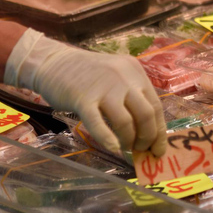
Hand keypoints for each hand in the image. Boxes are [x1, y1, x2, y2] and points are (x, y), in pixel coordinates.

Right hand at [4, 29, 166, 155]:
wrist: (53, 62)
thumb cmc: (88, 74)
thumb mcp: (117, 76)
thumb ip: (132, 96)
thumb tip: (146, 130)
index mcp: (136, 72)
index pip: (156, 105)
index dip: (159, 131)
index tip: (158, 149)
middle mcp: (124, 77)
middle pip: (146, 114)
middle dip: (147, 138)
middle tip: (140, 150)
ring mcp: (104, 88)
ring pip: (126, 121)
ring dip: (128, 140)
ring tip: (124, 148)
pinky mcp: (83, 99)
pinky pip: (98, 123)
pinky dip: (108, 139)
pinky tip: (113, 149)